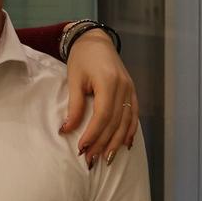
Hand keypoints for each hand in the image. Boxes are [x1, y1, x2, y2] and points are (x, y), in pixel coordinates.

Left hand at [62, 29, 138, 168]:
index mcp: (109, 82)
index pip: (103, 115)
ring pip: (126, 122)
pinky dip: (130, 131)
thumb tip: (67, 130)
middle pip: (115, 122)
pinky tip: (125, 144)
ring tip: (107, 158)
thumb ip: (74, 106)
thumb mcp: (74, 79)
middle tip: (91, 159)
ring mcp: (130, 89)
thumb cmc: (81, 58)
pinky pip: (134, 115)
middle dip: (103, 143)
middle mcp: (124, 87)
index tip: (82, 148)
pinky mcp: (132, 91)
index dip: (94, 134)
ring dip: (117, 142)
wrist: (95, 40)